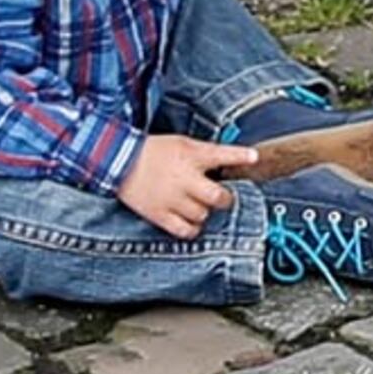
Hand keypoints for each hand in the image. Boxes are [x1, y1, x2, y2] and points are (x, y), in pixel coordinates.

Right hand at [117, 134, 259, 237]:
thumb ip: (206, 153)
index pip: (222, 154)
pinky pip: (185, 230)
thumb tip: (230, 160)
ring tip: (198, 204)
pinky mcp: (160, 214)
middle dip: (225, 198)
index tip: (254, 158)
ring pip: (203, 214)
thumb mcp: (182, 144)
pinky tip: (192, 221)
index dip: (241, 156)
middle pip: (218, 197)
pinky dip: (193, 228)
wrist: (118, 162)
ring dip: (205, 211)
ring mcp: (172, 199)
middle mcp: (184, 179)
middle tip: (222, 197)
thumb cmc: (153, 151)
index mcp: (191, 156)